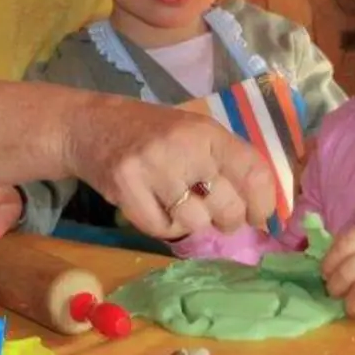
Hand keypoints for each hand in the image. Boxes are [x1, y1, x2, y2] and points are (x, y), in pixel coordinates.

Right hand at [63, 95, 276, 240]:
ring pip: (195, 222)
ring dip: (193, 224)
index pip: (254, 172)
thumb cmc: (151, 132)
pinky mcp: (126, 187)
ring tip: (181, 207)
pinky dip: (165, 227)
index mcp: (207, 132)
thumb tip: (263, 208)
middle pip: (228, 207)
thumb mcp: (193, 133)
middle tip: (219, 218)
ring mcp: (153, 167)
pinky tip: (157, 208)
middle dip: (229, 221)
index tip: (259, 216)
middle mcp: (183, 147)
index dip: (264, 203)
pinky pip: (161, 229)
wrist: (90, 125)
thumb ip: (225, 161)